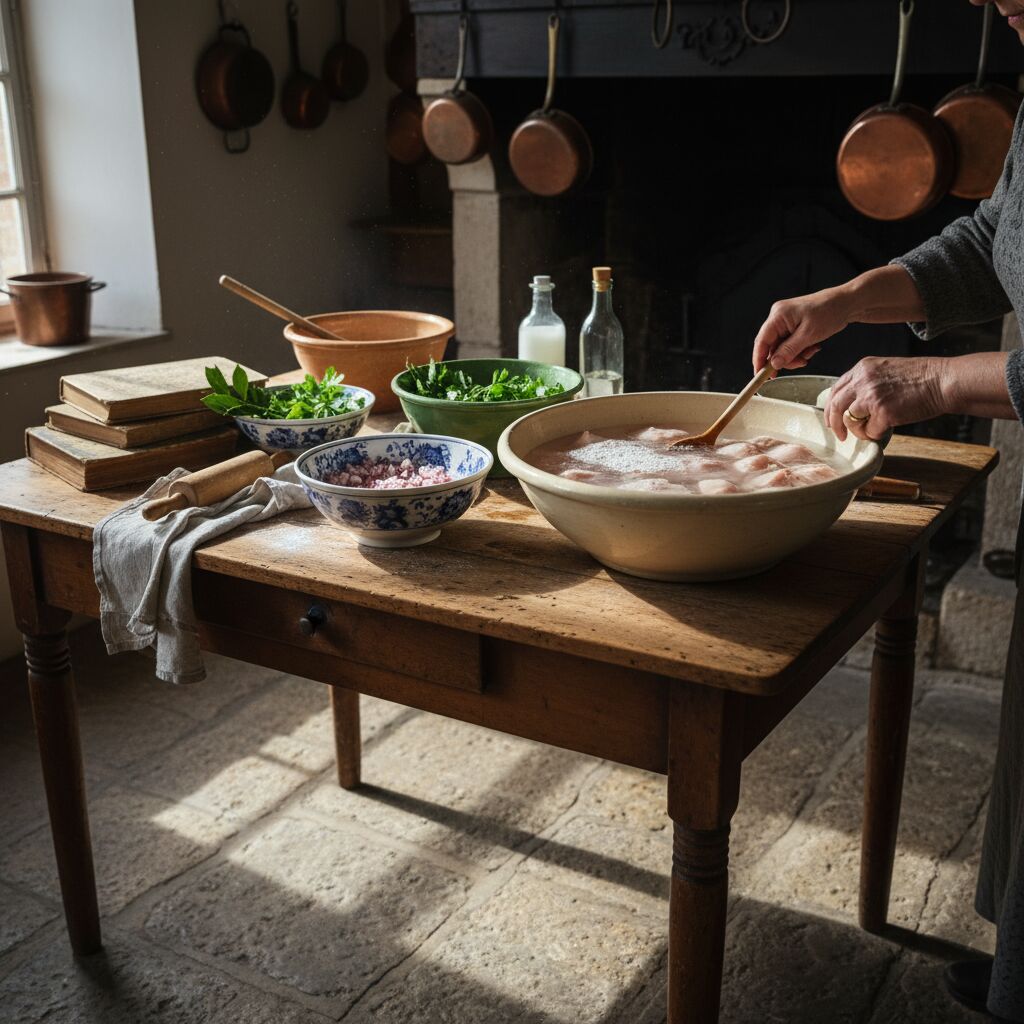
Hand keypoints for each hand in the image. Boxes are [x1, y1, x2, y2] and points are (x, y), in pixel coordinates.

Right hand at [752, 288, 851, 371]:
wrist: (847, 303)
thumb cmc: (830, 312)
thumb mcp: (809, 335)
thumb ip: (789, 351)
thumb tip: (774, 364)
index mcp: (778, 315)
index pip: (761, 342)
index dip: (759, 360)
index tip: (761, 376)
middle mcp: (778, 317)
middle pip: (772, 347)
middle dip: (785, 358)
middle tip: (800, 363)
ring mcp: (786, 321)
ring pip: (782, 348)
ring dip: (795, 355)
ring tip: (811, 351)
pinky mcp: (793, 325)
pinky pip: (790, 344)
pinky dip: (800, 350)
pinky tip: (812, 347)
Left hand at [824, 356, 949, 441]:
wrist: (944, 380)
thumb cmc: (921, 378)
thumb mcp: (886, 371)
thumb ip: (867, 383)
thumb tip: (852, 406)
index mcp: (862, 368)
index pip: (835, 389)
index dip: (831, 407)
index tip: (832, 419)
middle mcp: (863, 380)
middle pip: (835, 406)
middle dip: (834, 424)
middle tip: (840, 436)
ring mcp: (871, 396)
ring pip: (849, 421)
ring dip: (858, 431)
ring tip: (872, 430)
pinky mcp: (883, 412)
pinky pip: (869, 431)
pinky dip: (876, 434)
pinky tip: (888, 428)